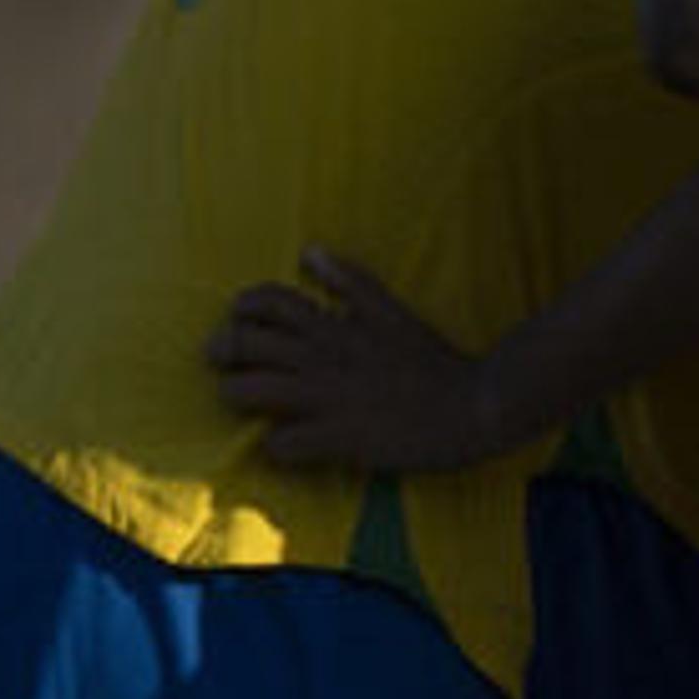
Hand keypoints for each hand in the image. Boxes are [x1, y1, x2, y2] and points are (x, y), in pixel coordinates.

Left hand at [207, 250, 516, 471]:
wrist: (476, 406)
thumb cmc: (434, 361)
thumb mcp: (393, 311)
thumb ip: (351, 282)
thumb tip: (311, 253)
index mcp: (335, 324)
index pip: (267, 301)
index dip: (242, 309)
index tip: (242, 322)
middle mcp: (322, 356)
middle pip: (244, 343)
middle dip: (222, 351)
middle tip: (226, 363)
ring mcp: (325, 397)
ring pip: (246, 391)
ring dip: (236, 395)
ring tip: (247, 403)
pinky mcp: (336, 437)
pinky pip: (281, 444)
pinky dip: (277, 446)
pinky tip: (287, 445)